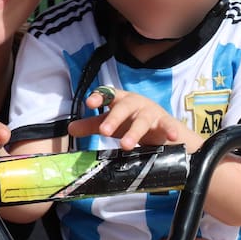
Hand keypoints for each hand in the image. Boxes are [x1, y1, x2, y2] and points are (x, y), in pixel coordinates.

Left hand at [67, 87, 186, 149]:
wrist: (162, 129)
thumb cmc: (132, 122)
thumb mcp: (112, 124)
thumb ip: (91, 125)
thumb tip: (70, 128)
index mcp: (121, 100)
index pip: (108, 94)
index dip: (99, 96)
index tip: (90, 103)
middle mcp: (135, 103)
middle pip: (124, 107)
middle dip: (114, 118)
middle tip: (104, 131)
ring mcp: (151, 112)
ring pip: (142, 120)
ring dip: (134, 132)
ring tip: (125, 145)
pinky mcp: (165, 122)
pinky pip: (167, 125)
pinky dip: (170, 130)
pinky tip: (170, 136)